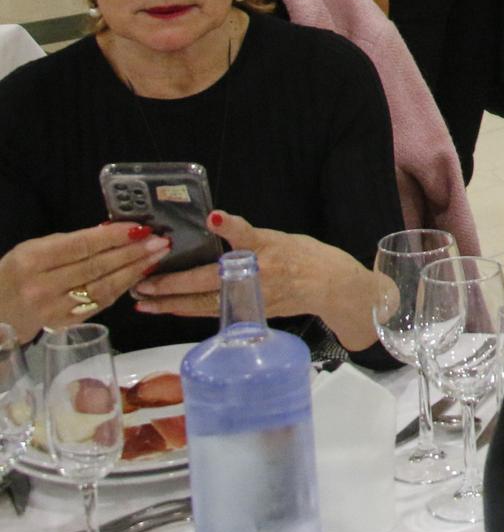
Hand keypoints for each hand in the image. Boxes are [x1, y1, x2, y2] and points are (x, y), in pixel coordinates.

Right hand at [0, 223, 170, 337]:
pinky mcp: (66, 323)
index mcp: (33, 261)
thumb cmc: (18, 272)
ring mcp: (55, 309)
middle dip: (133, 253)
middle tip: (161, 241)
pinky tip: (140, 275)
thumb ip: (71, 242)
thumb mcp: (35, 248)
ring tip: (157, 256)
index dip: (114, 237)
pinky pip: (101, 304)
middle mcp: (44, 286)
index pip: (81, 246)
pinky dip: (123, 287)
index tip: (141, 228)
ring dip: (134, 271)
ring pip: (103, 288)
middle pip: (96, 267)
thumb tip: (113, 231)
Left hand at [133, 211, 386, 350]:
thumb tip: (213, 226)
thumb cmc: (306, 257)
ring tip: (144, 302)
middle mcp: (258, 273)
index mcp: (267, 249)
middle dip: (172, 283)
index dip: (229, 225)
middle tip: (142, 283)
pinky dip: (189, 310)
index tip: (213, 218)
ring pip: (205, 303)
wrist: (332, 288)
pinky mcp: (252, 313)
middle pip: (209, 279)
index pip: (246, 234)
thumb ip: (246, 237)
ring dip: (172, 303)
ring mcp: (253, 296)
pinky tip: (170, 308)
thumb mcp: (279, 237)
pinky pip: (214, 312)